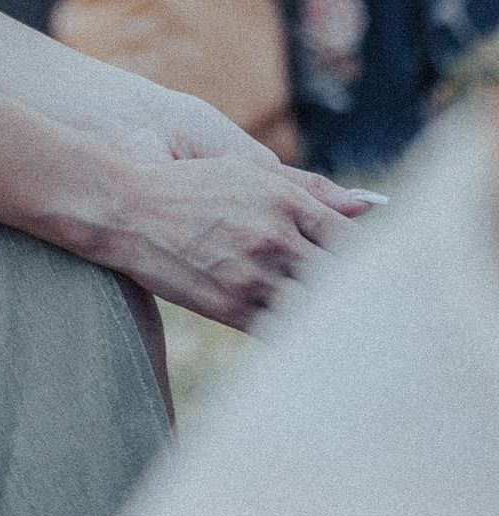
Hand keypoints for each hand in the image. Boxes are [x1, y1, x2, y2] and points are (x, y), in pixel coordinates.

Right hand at [89, 144, 373, 328]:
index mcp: (286, 202)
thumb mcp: (250, 172)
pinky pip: (282, 332)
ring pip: (316, 312)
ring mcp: (252, 275)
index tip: (386, 280)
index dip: (373, 266)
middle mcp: (275, 238)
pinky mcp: (230, 307)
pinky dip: (301, 339)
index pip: (353, 242)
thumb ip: (311, 187)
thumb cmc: (194, 187)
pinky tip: (312, 343)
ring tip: (355, 337)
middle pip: (342, 281)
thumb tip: (370, 204)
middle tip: (385, 319)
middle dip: (364, 300)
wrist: (129, 212)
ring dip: (335, 324)